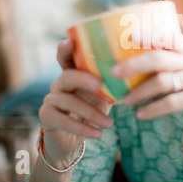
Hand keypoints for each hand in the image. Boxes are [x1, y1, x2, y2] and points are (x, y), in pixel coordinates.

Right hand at [38, 39, 113, 167]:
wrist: (72, 140)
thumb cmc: (92, 112)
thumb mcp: (104, 96)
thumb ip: (112, 84)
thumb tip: (135, 74)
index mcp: (73, 74)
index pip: (67, 57)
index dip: (66, 48)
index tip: (71, 41)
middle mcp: (59, 83)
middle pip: (67, 76)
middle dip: (83, 79)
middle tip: (100, 85)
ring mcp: (50, 100)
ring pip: (68, 101)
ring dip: (91, 113)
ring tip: (109, 123)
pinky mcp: (46, 116)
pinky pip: (63, 120)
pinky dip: (83, 127)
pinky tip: (98, 134)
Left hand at [111, 31, 182, 142]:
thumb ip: (172, 63)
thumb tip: (135, 65)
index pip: (167, 35)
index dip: (147, 34)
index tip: (127, 36)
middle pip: (158, 57)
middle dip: (133, 65)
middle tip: (113, 73)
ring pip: (162, 81)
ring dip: (139, 92)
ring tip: (124, 101)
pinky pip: (171, 103)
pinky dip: (153, 110)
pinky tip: (140, 115)